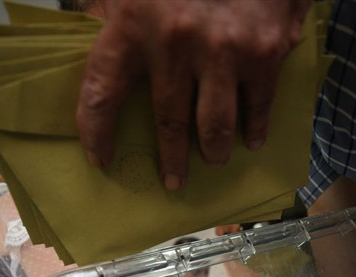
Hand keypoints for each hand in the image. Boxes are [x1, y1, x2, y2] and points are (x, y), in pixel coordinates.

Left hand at [77, 0, 311, 189]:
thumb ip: (110, 8)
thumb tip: (92, 30)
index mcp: (133, 23)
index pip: (102, 93)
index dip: (96, 132)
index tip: (100, 158)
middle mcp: (175, 42)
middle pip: (167, 121)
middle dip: (171, 159)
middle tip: (173, 180)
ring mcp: (223, 51)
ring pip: (214, 125)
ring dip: (211, 151)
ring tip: (212, 160)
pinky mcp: (263, 53)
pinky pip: (258, 105)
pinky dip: (255, 128)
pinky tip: (251, 139)